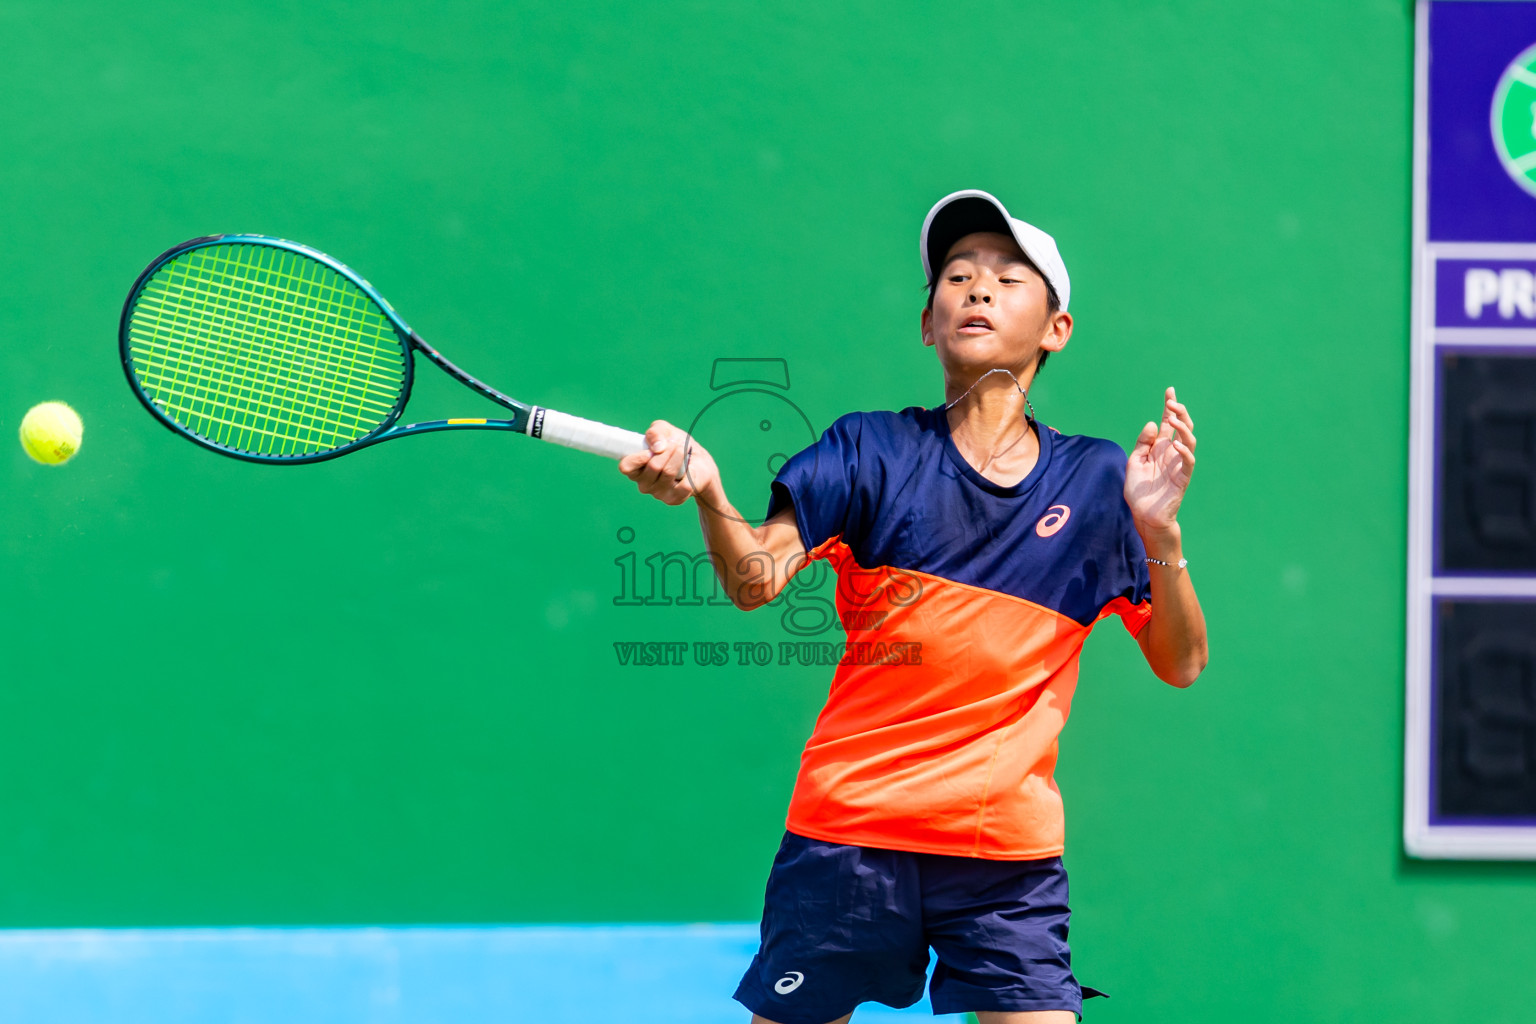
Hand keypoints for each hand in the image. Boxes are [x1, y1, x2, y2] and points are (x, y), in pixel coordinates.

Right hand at [618, 420, 719, 505]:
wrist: (699, 463)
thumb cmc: (676, 446)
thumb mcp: (665, 431)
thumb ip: (655, 432)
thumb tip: (658, 447)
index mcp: (635, 468)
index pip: (626, 467)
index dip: (638, 457)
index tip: (652, 449)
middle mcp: (644, 484)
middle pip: (653, 466)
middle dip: (668, 450)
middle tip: (675, 444)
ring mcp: (658, 493)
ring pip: (668, 472)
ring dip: (680, 456)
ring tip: (684, 450)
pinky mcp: (674, 499)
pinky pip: (683, 484)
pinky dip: (689, 470)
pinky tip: (689, 468)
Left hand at [1125, 387, 1195, 537]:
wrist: (1143, 515)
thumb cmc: (1139, 490)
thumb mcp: (1135, 461)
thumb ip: (1143, 443)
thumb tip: (1153, 423)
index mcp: (1160, 448)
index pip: (1168, 423)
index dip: (1170, 407)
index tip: (1170, 390)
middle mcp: (1172, 453)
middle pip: (1181, 428)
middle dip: (1180, 413)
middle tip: (1173, 402)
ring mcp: (1179, 465)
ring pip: (1189, 441)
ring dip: (1184, 428)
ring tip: (1176, 418)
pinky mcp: (1183, 478)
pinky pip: (1188, 462)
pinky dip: (1185, 452)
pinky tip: (1177, 444)